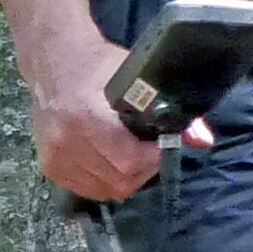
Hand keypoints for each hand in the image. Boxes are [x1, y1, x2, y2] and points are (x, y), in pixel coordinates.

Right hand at [0, 0, 209, 203]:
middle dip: (142, 170)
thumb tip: (202, 140)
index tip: (159, 146)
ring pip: (105, 189)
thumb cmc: (99, 67)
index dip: (153, 159)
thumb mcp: (138, 79)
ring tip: (128, 155)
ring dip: (123, 178)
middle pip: (120, 180)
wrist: (54, 62)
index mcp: (86, 117)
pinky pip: (87, 189)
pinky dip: (103, 182)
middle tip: (146, 152)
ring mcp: (55, 155)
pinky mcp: (49, 166)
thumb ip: (171, 109)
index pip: (129, 161)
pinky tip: (109, 163)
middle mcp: (66, 140)